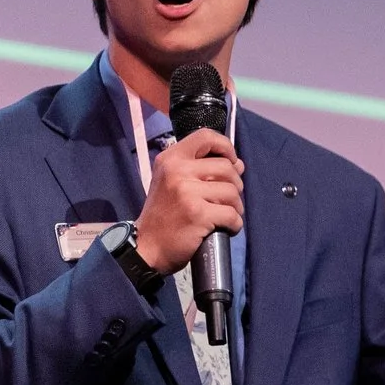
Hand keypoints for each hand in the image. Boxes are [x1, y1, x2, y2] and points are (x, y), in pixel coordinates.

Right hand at [133, 129, 242, 272]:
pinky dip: (234, 224)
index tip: (231, 162)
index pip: (206, 136)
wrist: (146, 247)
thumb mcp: (175, 183)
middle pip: (227, 167)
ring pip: (233, 191)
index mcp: (171, 159)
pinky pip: (232, 214)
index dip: (226, 147)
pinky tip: (225, 228)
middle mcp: (178, 171)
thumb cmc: (165, 214)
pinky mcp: (198, 214)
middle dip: (235, 185)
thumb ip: (203, 169)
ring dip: (235, 206)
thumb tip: (239, 164)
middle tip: (225, 200)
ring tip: (223, 215)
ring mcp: (187, 192)